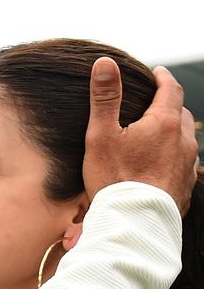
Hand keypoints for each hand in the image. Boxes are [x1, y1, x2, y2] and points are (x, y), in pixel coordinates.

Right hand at [84, 57, 198, 214]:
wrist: (133, 225)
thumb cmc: (115, 181)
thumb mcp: (101, 136)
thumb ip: (105, 98)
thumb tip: (105, 62)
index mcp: (165, 123)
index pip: (170, 89)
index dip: (162, 78)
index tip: (156, 73)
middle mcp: (183, 143)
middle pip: (181, 115)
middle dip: (169, 107)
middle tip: (154, 107)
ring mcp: (187, 168)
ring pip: (184, 143)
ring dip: (173, 137)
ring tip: (156, 141)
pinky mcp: (184, 191)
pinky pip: (183, 169)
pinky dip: (173, 163)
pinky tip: (159, 171)